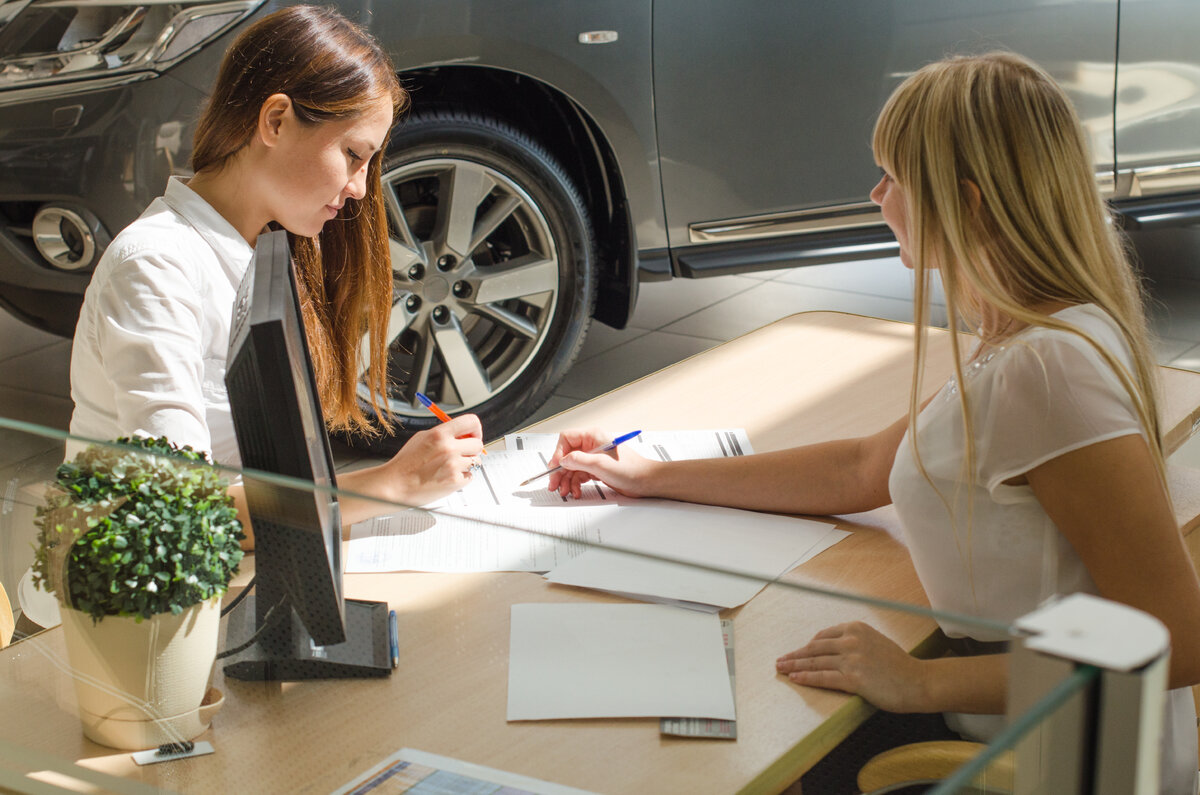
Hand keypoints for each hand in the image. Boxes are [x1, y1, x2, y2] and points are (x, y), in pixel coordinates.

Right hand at [384, 414, 483, 506]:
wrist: (396, 485)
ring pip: (475, 461)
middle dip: (471, 448)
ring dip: (466, 463)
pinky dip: (462, 477)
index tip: (473, 434)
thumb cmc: (406, 463)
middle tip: (462, 453)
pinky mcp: (455, 482)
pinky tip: (448, 476)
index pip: (471, 422)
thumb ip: (443, 433)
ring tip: (451, 466)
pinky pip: (470, 476)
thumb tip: (462, 433)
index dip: (475, 429)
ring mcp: (453, 466)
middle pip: (478, 444)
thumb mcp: (422, 438)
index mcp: (440, 434)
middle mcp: (449, 448)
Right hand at [545, 428, 654, 498]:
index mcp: (593, 436)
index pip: (567, 439)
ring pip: (572, 468)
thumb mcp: (601, 464)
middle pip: (567, 456)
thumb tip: (563, 459)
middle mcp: (592, 445)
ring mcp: (594, 458)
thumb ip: (579, 460)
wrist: (646, 481)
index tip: (555, 466)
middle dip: (560, 471)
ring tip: (565, 490)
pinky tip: (576, 491)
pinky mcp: (597, 470)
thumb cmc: (631, 468)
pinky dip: (576, 484)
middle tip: (554, 483)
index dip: (558, 452)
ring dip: (566, 480)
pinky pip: (580, 475)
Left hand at [775, 622, 927, 712]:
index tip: (798, 652)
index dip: (808, 646)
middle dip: (795, 654)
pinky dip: (806, 677)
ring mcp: (852, 659)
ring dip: (795, 665)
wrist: (918, 681)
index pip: (824, 636)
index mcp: (857, 628)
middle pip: (815, 648)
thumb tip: (833, 649)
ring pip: (815, 662)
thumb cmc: (899, 666)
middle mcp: (852, 640)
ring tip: (781, 669)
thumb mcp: (875, 642)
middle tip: (780, 660)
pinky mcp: (854, 678)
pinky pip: (823, 677)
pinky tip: (795, 678)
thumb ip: (855, 642)